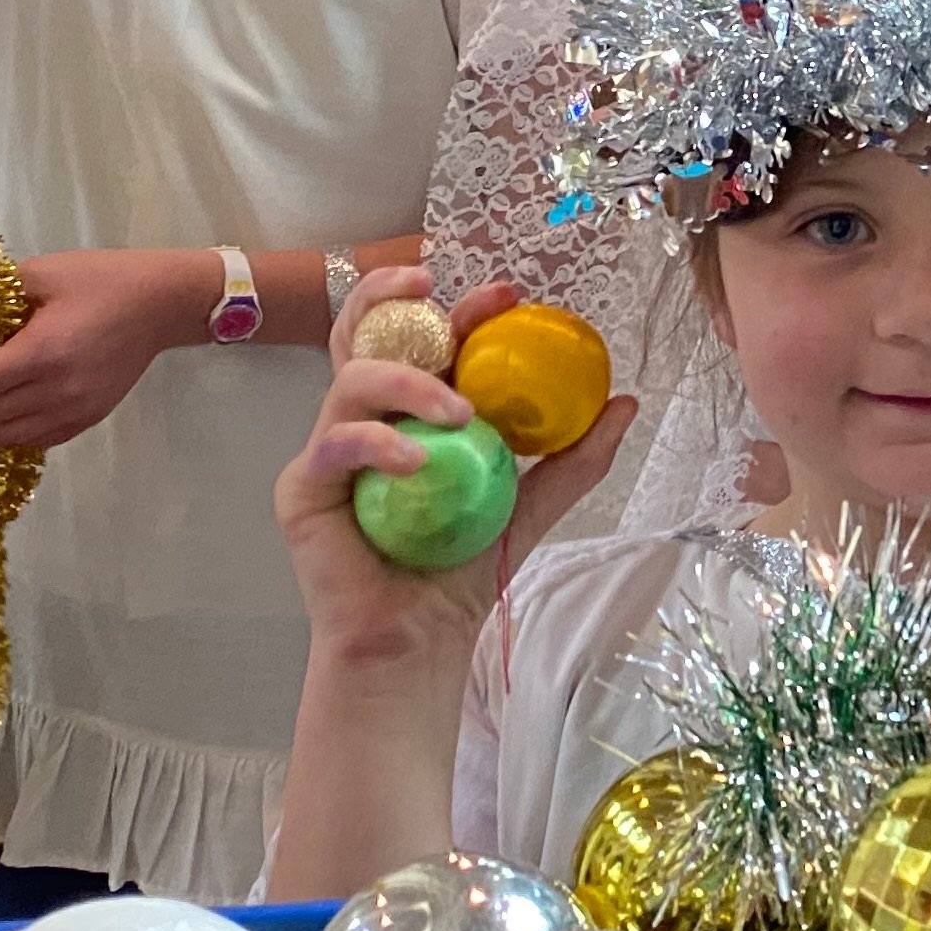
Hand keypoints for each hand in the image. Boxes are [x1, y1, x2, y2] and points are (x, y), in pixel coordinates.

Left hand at [0, 245, 220, 448]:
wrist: (165, 303)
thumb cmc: (106, 279)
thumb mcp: (44, 272)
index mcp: (42, 353)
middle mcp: (56, 392)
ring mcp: (74, 411)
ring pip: (1, 436)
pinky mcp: (87, 419)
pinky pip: (31, 440)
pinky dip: (6, 428)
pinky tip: (2, 402)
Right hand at [277, 271, 635, 667]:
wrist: (419, 639)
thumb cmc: (462, 570)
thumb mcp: (530, 505)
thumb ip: (574, 459)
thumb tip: (626, 402)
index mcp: (417, 411)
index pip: (431, 340)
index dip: (461, 309)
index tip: (507, 295)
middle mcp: (370, 417)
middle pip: (371, 334)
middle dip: (398, 297)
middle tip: (442, 291)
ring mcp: (332, 447)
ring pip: (352, 377)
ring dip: (408, 381)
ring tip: (458, 412)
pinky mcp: (304, 487)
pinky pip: (334, 443)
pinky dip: (376, 441)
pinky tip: (415, 459)